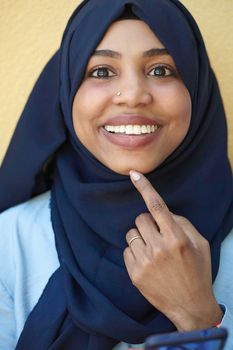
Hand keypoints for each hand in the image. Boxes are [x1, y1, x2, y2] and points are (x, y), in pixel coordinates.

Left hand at [123, 171, 222, 330]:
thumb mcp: (200, 244)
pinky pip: (126, 250)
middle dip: (148, 223)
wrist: (190, 305)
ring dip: (141, 237)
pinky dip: (135, 252)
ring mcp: (144, 262)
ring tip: (153, 250)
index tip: (134, 174)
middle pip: (140, 218)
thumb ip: (182, 223)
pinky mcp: (134, 273)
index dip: (144, 187)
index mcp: (176, 237)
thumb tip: (164, 213)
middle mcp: (158, 248)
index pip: (156, 206)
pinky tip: (147, 262)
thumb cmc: (197, 271)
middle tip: (158, 235)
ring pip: (131, 233)